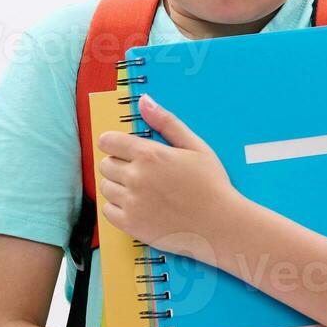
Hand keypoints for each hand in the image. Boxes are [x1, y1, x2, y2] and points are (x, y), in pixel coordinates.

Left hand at [97, 94, 240, 253]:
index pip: (108, 141)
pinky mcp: (131, 225)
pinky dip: (117, 208)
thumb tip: (144, 101)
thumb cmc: (212, 185)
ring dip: (117, 186)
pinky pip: (107, 211)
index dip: (114, 143)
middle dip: (118, 164)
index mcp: (150, 155)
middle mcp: (136, 177)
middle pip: (105, 164)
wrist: (220, 225)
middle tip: (141, 172)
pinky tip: (137, 206)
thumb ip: (166, 122)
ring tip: (141, 190)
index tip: (122, 149)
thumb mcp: (195, 146)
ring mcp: (132, 203)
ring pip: (105, 187)